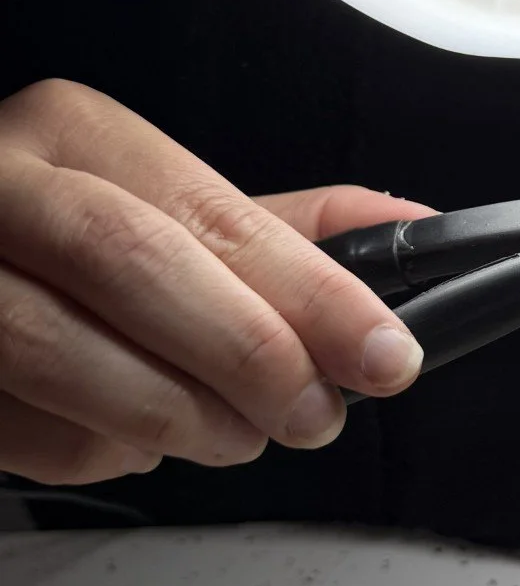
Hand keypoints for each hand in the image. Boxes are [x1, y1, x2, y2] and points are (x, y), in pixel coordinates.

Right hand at [0, 80, 434, 484]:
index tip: (381, 351)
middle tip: (311, 414)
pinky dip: (98, 451)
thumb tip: (415, 232)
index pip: (212, 210)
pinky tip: (130, 433)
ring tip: (233, 434)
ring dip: (177, 416)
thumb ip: (283, 230)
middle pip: (134, 262)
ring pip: (63, 350)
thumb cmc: (65, 247)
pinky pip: (22, 427)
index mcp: (77, 135)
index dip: (311, 291)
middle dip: (247, 355)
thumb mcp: (167, 216)